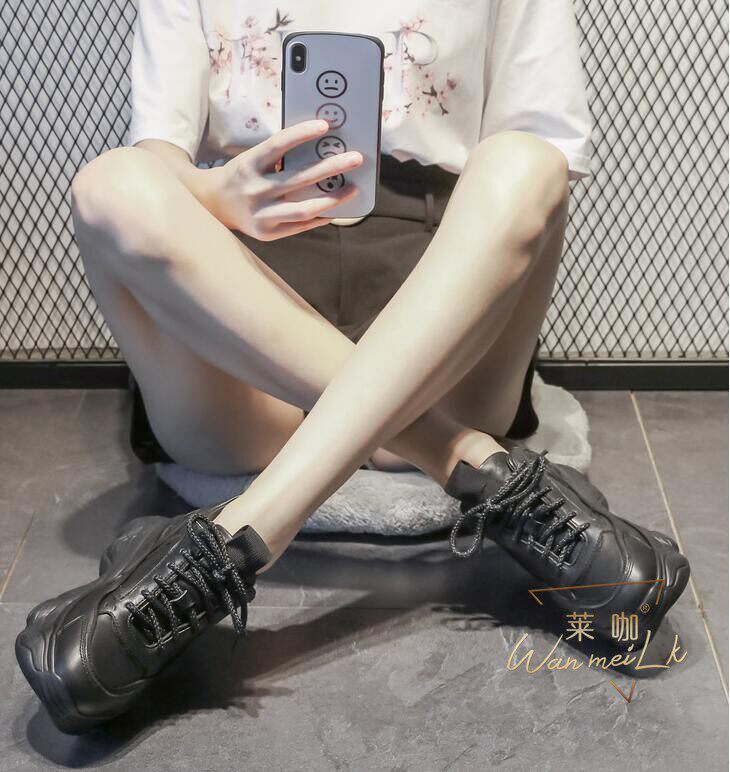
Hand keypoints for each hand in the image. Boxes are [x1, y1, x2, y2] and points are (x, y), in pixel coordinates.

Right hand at [201, 120, 362, 240]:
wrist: (214, 205)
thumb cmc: (242, 176)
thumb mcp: (252, 160)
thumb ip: (279, 156)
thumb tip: (319, 147)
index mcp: (249, 164)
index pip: (277, 145)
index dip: (301, 134)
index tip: (325, 126)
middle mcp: (255, 190)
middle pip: (299, 178)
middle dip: (332, 167)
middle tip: (356, 158)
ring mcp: (261, 214)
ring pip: (303, 208)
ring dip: (332, 199)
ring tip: (352, 190)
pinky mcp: (268, 232)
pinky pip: (300, 225)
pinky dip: (320, 217)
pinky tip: (335, 209)